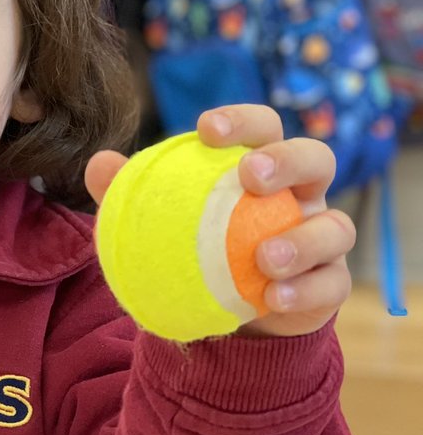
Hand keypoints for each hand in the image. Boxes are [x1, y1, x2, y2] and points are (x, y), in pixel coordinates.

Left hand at [85, 104, 354, 337]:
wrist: (226, 313)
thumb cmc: (192, 250)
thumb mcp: (159, 222)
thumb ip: (131, 194)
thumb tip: (98, 164)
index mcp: (263, 167)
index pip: (263, 128)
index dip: (242, 121)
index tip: (205, 130)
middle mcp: (303, 195)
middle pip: (315, 158)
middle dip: (287, 159)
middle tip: (251, 176)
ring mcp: (323, 239)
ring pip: (337, 227)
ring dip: (303, 238)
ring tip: (266, 257)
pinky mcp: (330, 284)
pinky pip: (331, 285)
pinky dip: (305, 291)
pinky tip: (273, 299)